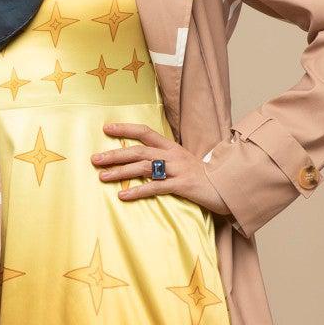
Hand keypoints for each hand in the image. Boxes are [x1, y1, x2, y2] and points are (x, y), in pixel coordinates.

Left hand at [93, 122, 225, 214]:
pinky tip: (123, 195)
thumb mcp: (182, 162)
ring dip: (121, 172)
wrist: (228, 186)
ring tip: (102, 177)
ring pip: (144, 168)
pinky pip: (156, 187)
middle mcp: (173, 155)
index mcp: (171, 147)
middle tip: (95, 159)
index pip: (145, 132)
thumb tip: (139, 160)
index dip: (125, 129)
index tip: (106, 129)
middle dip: (115, 154)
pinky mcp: (182, 185)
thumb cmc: (202, 176)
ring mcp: (178, 170)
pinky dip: (138, 191)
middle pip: (139, 151)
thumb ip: (163, 159)